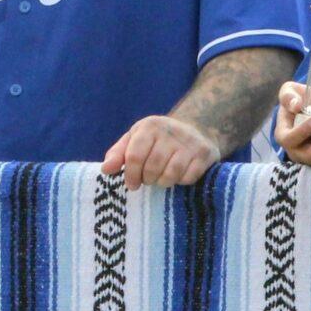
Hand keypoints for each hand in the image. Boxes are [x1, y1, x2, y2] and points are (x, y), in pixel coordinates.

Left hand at [101, 114, 221, 189]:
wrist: (197, 128)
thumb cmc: (159, 139)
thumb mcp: (136, 139)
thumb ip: (118, 153)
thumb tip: (106, 170)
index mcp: (150, 126)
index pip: (134, 156)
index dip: (130, 175)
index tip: (132, 184)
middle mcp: (170, 131)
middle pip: (152, 168)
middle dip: (148, 180)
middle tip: (149, 180)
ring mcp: (190, 142)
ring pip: (170, 175)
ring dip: (163, 182)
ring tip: (162, 178)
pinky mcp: (204, 154)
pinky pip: (188, 177)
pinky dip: (181, 181)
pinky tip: (179, 175)